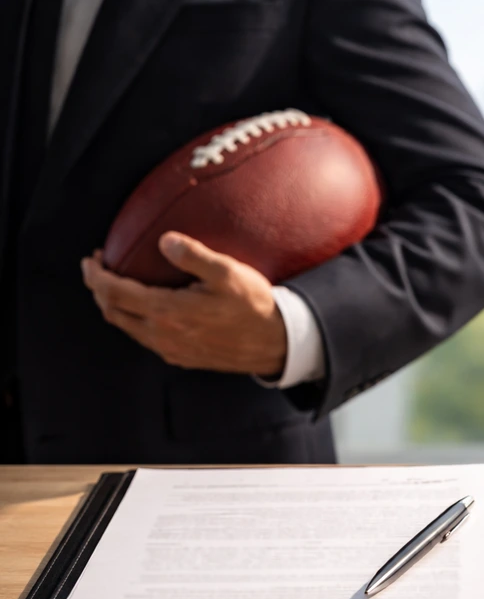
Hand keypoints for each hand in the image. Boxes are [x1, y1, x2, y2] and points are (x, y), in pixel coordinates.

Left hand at [82, 232, 286, 376]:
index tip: (91, 259)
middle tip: (101, 269)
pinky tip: (149, 310)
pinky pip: (148, 340)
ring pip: (129, 329)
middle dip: (100, 290)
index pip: (114, 292)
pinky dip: (136, 321)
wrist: (277, 343)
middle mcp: (163, 335)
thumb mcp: (228, 272)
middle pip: (114, 312)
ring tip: (120, 287)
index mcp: (167, 312)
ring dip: (116, 307)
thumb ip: (194, 255)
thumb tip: (165, 240)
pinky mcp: (185, 358)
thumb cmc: (255, 305)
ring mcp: (173, 350)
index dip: (96, 275)